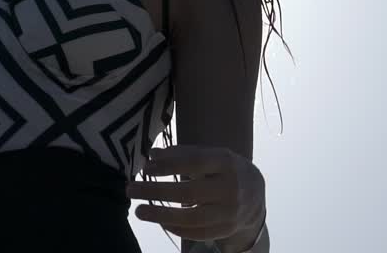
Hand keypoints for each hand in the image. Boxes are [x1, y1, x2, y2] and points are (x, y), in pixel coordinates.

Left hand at [125, 144, 265, 243]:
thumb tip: (152, 155)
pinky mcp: (226, 229)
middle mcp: (231, 188)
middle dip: (156, 192)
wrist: (255, 192)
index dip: (168, 165)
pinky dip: (176, 228)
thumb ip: (182, 153)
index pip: (194, 163)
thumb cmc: (223, 168)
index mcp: (226, 162)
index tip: (145, 167)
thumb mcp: (209, 154)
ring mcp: (230, 212)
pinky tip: (159, 221)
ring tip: (139, 211)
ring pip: (192, 218)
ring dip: (161, 215)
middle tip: (130, 190)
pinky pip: (197, 233)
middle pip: (189, 193)